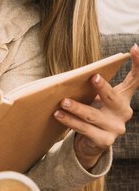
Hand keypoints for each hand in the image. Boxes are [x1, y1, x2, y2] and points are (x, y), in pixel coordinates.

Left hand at [54, 44, 138, 169]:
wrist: (90, 143)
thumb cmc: (92, 112)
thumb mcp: (96, 97)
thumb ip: (93, 87)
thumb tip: (75, 75)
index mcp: (123, 98)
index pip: (135, 79)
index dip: (138, 63)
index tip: (134, 48)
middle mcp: (124, 112)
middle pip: (113, 98)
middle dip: (103, 87)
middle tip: (92, 77)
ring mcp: (116, 128)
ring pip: (93, 116)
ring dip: (76, 108)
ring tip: (63, 101)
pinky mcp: (105, 141)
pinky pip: (84, 129)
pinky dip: (70, 121)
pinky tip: (59, 115)